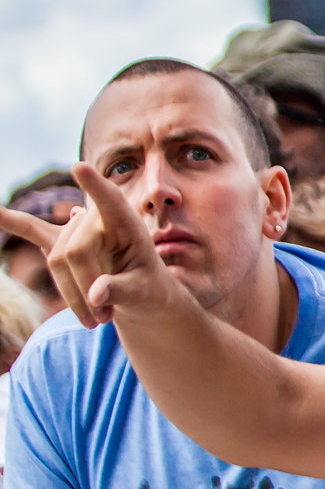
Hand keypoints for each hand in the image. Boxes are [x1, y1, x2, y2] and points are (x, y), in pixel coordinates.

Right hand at [0, 165, 184, 328]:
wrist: (141, 293)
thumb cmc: (148, 289)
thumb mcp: (146, 293)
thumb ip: (123, 290)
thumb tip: (96, 294)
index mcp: (127, 223)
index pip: (110, 201)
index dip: (94, 186)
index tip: (79, 167)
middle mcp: (98, 219)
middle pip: (74, 252)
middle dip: (85, 290)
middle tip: (104, 321)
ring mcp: (75, 229)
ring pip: (57, 260)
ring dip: (71, 295)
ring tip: (96, 319)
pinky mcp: (59, 242)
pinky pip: (30, 230)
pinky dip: (11, 222)